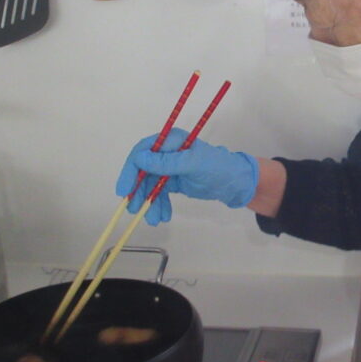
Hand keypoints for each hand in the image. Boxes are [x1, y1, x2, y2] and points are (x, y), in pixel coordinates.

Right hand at [115, 128, 259, 224]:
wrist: (236, 183)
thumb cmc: (218, 168)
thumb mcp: (193, 164)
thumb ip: (167, 162)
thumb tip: (140, 159)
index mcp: (171, 141)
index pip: (143, 152)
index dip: (131, 170)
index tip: (124, 190)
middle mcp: (167, 152)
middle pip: (143, 171)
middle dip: (139, 191)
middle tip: (134, 209)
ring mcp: (170, 167)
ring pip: (150, 185)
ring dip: (149, 202)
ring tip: (153, 219)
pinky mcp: (174, 181)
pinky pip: (160, 193)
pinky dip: (159, 205)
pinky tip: (162, 216)